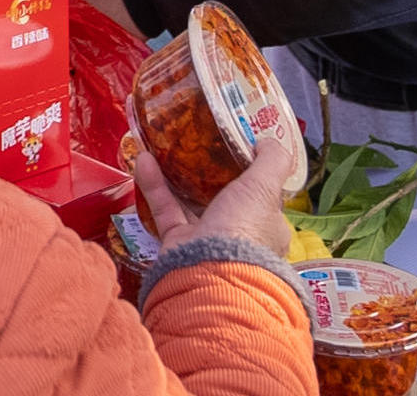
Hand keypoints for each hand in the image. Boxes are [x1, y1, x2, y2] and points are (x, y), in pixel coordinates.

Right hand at [131, 107, 304, 265]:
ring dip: (178, 175)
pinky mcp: (179, 245)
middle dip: (212, 176)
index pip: (265, 200)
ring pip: (192, 203)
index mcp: (267, 230)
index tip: (239, 153)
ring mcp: (207, 242)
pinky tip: (144, 160)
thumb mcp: (265, 188)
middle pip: (226, 201)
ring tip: (166, 147)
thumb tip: (269, 141)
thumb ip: (272, 161)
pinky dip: (155, 186)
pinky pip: (166, 210)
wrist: (210, 276)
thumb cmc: (244, 230)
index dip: (255, 176)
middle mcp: (239, 238)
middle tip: (198, 149)